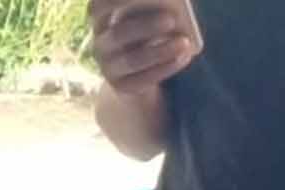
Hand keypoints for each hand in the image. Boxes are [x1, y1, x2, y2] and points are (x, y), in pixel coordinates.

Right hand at [88, 0, 202, 93]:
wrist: (141, 65)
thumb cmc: (149, 27)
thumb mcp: (148, 13)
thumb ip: (156, 7)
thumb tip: (173, 7)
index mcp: (101, 18)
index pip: (99, 6)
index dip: (116, 0)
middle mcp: (100, 43)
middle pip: (118, 34)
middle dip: (145, 27)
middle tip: (172, 20)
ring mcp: (107, 67)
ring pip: (131, 60)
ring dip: (159, 51)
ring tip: (185, 42)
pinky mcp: (120, 86)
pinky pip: (142, 80)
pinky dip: (165, 68)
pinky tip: (184, 57)